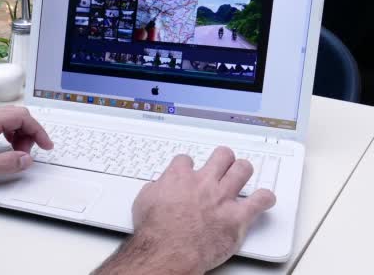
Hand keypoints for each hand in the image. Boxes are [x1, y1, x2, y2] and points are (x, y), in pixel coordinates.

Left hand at [0, 106, 52, 184]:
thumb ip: (6, 163)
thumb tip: (26, 160)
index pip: (21, 117)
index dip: (37, 131)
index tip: (45, 145)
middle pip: (18, 116)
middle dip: (29, 134)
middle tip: (28, 154)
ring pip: (10, 121)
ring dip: (20, 136)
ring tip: (17, 154)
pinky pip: (1, 126)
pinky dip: (10, 136)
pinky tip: (8, 149)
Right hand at [94, 147, 275, 274]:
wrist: (168, 251)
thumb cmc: (155, 231)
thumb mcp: (143, 201)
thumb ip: (155, 189)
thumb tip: (156, 187)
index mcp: (179, 176)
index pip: (186, 159)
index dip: (188, 165)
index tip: (189, 170)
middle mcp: (204, 182)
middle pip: (222, 156)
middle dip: (223, 158)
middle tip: (223, 163)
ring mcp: (222, 198)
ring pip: (243, 170)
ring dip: (243, 171)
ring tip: (243, 174)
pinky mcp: (237, 216)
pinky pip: (260, 201)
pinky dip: (265, 198)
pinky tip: (264, 199)